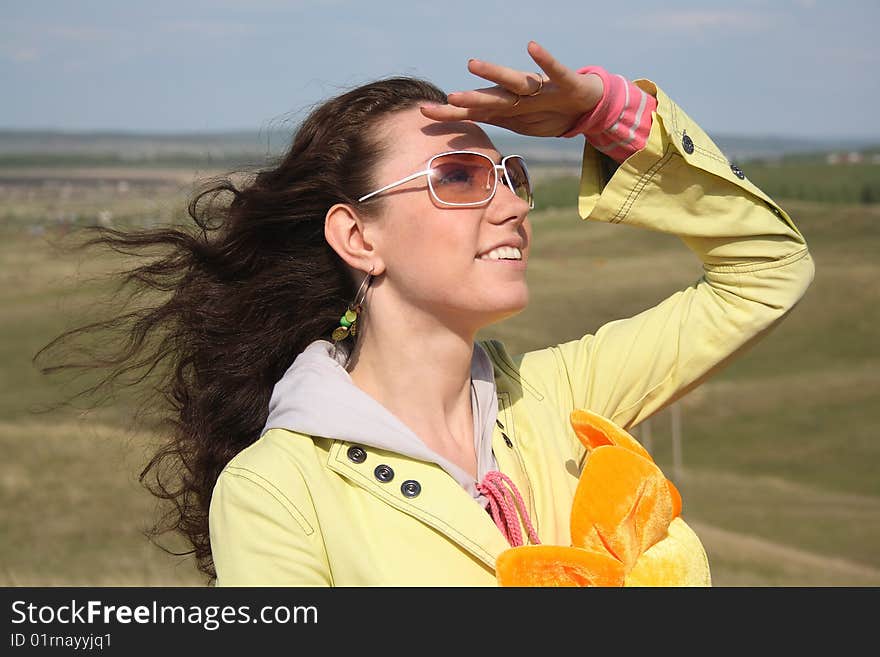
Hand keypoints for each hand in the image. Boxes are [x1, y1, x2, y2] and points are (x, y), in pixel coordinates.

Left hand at [420, 41, 604, 137]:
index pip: (473, 110)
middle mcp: (518, 95)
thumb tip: (464, 134)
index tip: (423, 112)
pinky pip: (552, 70)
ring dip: (494, 74)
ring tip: (473, 65)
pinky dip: (544, 59)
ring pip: (513, 82)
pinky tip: (532, 46)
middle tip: (447, 98)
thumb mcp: (516, 122)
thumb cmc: (546, 112)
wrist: (583, 105)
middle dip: (469, 99)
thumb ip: (491, 121)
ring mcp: (538, 87)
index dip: (450, 112)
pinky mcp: (562, 83)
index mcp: (506, 107)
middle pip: (489, 98)